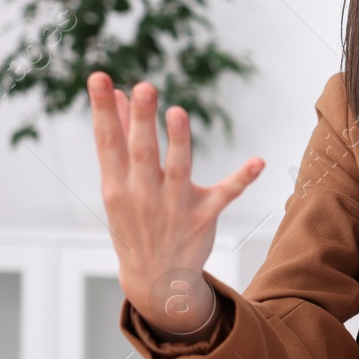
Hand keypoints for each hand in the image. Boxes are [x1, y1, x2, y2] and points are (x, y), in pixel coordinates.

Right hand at [88, 72, 264, 340]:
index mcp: (116, 186)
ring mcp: (173, 207)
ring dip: (180, 142)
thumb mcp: (119, 187)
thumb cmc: (135, 221)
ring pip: (179, 170)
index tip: (100, 78)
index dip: (103, 110)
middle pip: (142, 152)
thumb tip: (118, 94)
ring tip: (178, 113)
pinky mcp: (203, 218)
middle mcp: (142, 195)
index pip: (107, 142)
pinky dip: (242, 178)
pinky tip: (258, 162)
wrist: (153, 280)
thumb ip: (121, 142)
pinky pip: (225, 195)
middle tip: (144, 87)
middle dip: (142, 120)